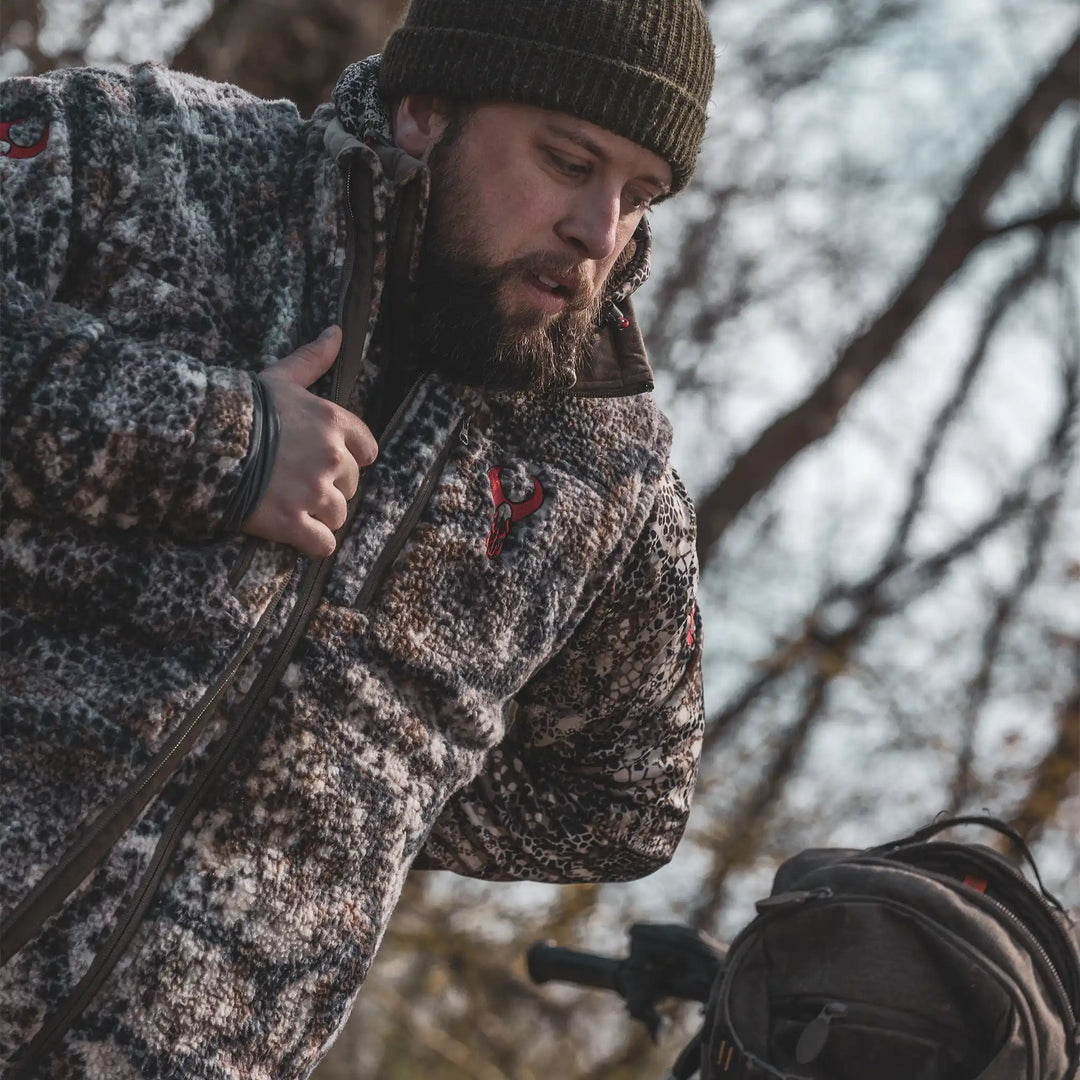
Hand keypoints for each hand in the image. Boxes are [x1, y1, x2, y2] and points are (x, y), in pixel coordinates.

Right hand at [242, 326, 377, 557]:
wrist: (201, 439)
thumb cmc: (242, 406)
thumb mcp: (280, 377)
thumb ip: (313, 359)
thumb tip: (337, 331)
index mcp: (334, 423)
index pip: (366, 450)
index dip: (347, 457)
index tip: (324, 459)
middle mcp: (331, 458)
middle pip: (351, 485)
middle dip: (330, 486)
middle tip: (299, 483)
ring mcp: (312, 492)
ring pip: (338, 515)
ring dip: (321, 515)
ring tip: (294, 506)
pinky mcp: (292, 523)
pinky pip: (323, 545)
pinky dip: (313, 543)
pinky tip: (297, 535)